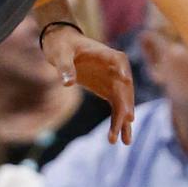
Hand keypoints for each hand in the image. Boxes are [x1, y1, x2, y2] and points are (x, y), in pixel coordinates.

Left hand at [41, 25, 134, 144]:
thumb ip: (65, 67)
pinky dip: (116, 122)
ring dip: (124, 121)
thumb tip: (67, 83)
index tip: (125, 79)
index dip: (123, 69)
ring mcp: (114, 81)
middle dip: (125, 105)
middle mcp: (116, 69)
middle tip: (126, 121)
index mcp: (106, 54)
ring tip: (125, 141)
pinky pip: (116, 108)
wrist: (63, 45)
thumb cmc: (62, 45)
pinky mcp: (108, 91)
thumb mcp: (61, 54)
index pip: (119, 61)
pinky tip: (117, 138)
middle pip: (125, 88)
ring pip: (123, 102)